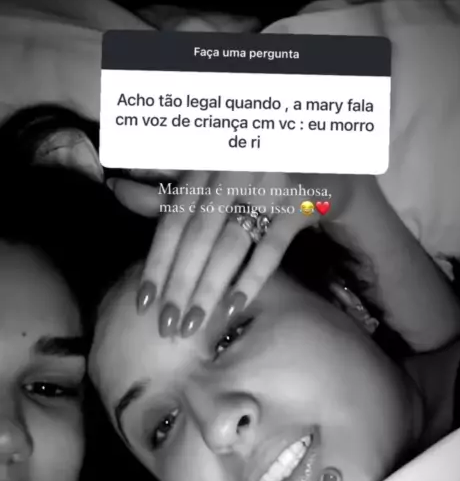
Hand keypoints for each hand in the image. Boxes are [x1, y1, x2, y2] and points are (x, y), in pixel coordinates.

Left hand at [107, 170, 352, 337]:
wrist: (321, 154)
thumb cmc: (254, 168)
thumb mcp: (208, 172)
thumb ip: (165, 185)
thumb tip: (117, 188)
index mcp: (204, 160)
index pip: (172, 218)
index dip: (157, 261)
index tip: (143, 302)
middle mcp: (232, 168)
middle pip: (198, 236)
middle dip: (180, 284)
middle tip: (166, 326)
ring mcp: (268, 184)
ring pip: (229, 245)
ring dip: (209, 288)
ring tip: (192, 325)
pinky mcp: (299, 202)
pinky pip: (271, 247)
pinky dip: (252, 278)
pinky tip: (233, 307)